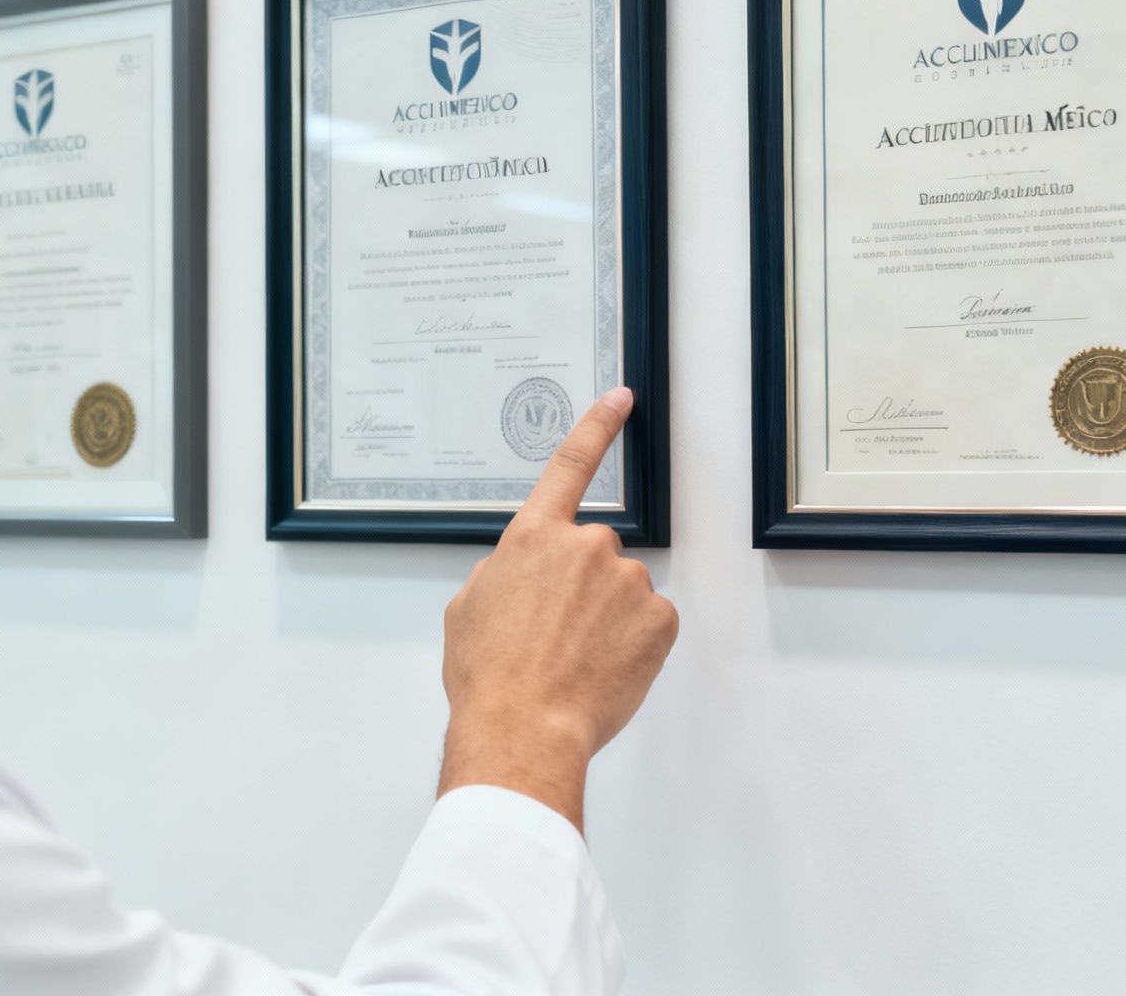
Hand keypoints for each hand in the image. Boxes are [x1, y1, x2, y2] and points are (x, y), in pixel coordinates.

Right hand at [437, 387, 678, 830]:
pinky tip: (603, 670)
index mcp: (533, 539)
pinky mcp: (659, 618)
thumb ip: (500, 574)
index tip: (621, 398)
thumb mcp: (467, 610)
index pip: (570, 466)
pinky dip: (632, 645)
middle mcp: (585, 547)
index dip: (597, 427)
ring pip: (622, 594)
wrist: (524, 728)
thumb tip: (520, 576)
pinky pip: (649, 624)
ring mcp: (627, 581)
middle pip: (593, 554)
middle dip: (581, 588)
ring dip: (606, 620)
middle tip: (554, 636)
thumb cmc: (489, 676)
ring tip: (573, 661)